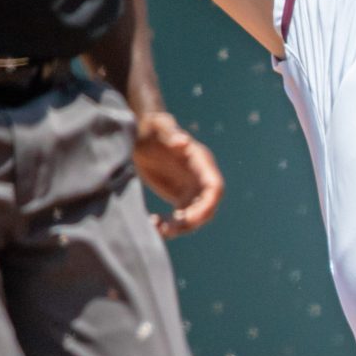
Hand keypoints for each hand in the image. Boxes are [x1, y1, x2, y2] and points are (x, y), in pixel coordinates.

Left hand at [132, 111, 223, 237]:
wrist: (140, 133)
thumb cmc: (150, 126)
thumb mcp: (159, 126)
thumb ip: (171, 132)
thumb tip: (184, 142)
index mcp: (201, 162)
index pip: (214, 187)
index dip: (208, 205)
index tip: (190, 217)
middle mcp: (200, 178)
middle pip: (206, 207)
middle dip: (192, 221)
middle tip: (169, 229)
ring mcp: (191, 189)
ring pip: (194, 216)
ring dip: (180, 227)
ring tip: (158, 229)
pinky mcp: (179, 196)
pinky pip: (180, 217)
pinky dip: (169, 224)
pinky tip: (152, 223)